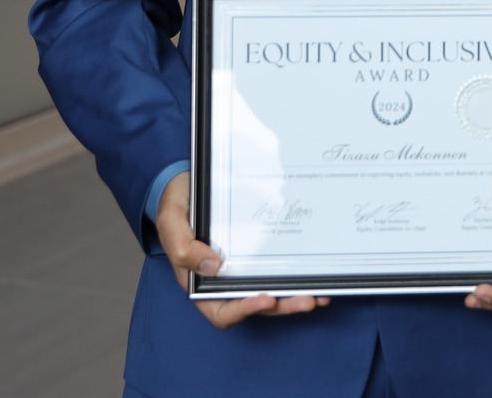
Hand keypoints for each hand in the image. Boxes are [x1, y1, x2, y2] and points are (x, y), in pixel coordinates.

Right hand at [155, 172, 328, 328]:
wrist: (187, 182)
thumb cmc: (176, 204)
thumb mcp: (170, 221)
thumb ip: (183, 247)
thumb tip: (212, 266)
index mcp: (200, 281)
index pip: (222, 311)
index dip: (245, 310)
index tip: (267, 299)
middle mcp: (224, 279)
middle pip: (256, 304)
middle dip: (283, 306)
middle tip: (309, 300)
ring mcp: (243, 266)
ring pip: (272, 290)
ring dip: (295, 296)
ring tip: (321, 294)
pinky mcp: (258, 251)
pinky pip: (277, 267)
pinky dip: (296, 274)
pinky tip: (316, 272)